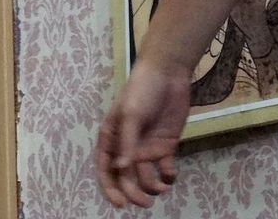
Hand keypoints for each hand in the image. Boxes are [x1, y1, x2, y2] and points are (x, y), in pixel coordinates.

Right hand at [97, 58, 190, 207]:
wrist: (168, 73)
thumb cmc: (142, 90)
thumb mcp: (131, 116)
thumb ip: (127, 144)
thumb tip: (121, 170)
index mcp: (111, 140)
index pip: (106, 171)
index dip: (111, 189)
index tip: (120, 204)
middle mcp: (127, 148)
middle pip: (127, 178)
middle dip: (133, 192)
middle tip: (144, 202)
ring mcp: (147, 148)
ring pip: (146, 177)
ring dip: (151, 186)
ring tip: (161, 187)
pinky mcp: (165, 146)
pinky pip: (165, 169)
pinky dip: (168, 176)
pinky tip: (171, 174)